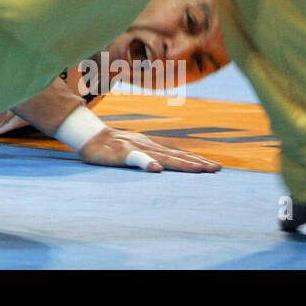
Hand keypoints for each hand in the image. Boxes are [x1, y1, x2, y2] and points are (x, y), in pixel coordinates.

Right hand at [79, 128, 222, 172]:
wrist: (89, 136)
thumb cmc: (113, 146)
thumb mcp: (137, 149)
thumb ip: (152, 155)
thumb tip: (168, 166)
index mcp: (152, 145)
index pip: (179, 152)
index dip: (197, 159)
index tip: (215, 167)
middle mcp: (148, 145)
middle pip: (177, 155)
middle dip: (197, 162)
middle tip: (217, 169)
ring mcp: (136, 148)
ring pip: (162, 156)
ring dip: (181, 163)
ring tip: (199, 169)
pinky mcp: (121, 153)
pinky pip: (135, 158)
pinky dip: (146, 163)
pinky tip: (156, 169)